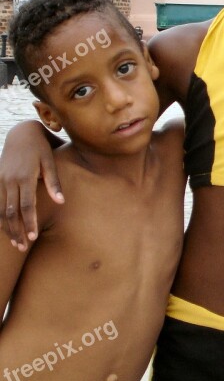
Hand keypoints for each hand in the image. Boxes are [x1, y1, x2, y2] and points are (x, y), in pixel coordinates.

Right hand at [0, 121, 63, 250]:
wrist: (22, 133)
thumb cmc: (42, 148)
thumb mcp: (51, 162)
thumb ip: (54, 183)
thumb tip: (61, 202)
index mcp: (25, 177)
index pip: (26, 206)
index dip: (29, 222)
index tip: (34, 237)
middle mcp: (10, 181)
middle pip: (11, 212)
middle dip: (17, 231)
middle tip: (23, 247)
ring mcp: (1, 181)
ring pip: (2, 210)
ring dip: (7, 228)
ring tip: (16, 244)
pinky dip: (1, 218)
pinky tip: (6, 229)